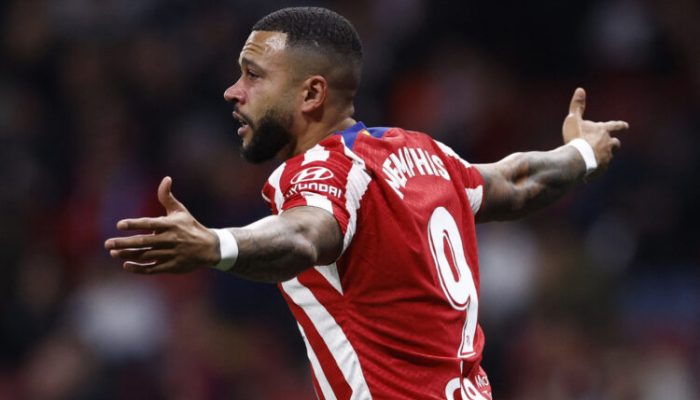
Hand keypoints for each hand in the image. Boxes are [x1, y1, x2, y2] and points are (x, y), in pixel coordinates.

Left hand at [104, 176, 219, 273]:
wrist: (209, 248)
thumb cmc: (190, 226)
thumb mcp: (180, 211)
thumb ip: (167, 197)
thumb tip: (166, 178)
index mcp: (171, 225)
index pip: (150, 224)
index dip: (134, 224)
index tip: (119, 225)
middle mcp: (170, 240)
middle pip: (144, 242)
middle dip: (124, 243)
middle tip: (107, 243)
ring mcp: (171, 254)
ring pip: (146, 255)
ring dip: (128, 254)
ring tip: (113, 253)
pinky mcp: (172, 266)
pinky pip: (152, 269)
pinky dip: (139, 268)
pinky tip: (127, 265)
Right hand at [562, 88, 628, 174]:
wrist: (577, 158)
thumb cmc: (575, 138)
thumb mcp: (573, 119)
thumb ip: (577, 106)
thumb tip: (580, 89)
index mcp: (603, 130)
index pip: (615, 126)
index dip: (620, 125)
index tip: (626, 126)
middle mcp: (608, 143)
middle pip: (615, 143)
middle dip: (613, 144)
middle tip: (612, 145)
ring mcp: (606, 157)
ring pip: (609, 156)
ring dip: (604, 156)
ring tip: (596, 159)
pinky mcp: (602, 168)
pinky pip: (600, 168)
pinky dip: (596, 168)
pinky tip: (589, 171)